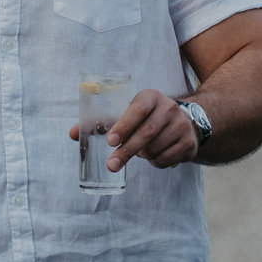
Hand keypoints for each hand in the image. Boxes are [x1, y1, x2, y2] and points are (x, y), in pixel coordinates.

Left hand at [70, 89, 199, 172]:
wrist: (184, 122)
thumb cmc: (145, 118)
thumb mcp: (126, 114)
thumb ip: (100, 123)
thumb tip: (71, 134)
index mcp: (150, 96)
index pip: (137, 109)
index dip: (124, 125)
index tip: (110, 141)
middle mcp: (169, 108)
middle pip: (146, 133)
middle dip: (126, 151)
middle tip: (111, 165)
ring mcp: (182, 125)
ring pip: (155, 148)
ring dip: (141, 155)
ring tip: (138, 151)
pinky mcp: (189, 143)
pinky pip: (165, 159)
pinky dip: (154, 162)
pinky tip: (152, 155)